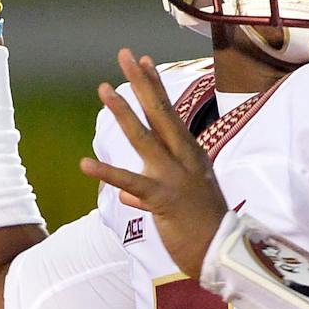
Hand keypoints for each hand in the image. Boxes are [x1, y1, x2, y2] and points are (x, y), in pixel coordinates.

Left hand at [80, 49, 228, 276]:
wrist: (223, 254)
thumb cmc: (205, 230)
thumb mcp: (180, 204)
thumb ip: (148, 193)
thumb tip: (125, 194)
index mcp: (190, 156)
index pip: (169, 114)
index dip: (155, 86)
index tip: (142, 60)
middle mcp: (184, 159)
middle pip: (161, 113)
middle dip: (142, 82)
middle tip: (125, 54)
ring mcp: (175, 177)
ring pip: (144, 138)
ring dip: (123, 112)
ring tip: (104, 88)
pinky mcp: (163, 199)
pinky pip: (131, 182)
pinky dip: (108, 173)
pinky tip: (85, 163)